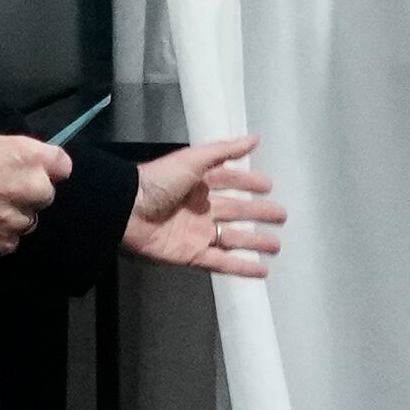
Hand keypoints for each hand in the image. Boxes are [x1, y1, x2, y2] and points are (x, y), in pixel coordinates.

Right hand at [0, 134, 67, 257]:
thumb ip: (14, 158)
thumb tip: (24, 169)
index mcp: (28, 157)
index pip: (63, 165)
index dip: (48, 169)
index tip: (35, 172)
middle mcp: (31, 189)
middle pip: (45, 195)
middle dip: (26, 194)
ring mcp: (18, 220)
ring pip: (27, 221)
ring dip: (11, 217)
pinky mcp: (2, 244)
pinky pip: (10, 241)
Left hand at [122, 134, 286, 277]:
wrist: (127, 211)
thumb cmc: (159, 181)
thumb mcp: (193, 159)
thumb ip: (225, 151)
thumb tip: (255, 139)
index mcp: (199, 183)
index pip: (230, 181)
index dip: (249, 183)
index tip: (269, 187)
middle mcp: (200, 208)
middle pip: (236, 211)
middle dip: (258, 214)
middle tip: (282, 216)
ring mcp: (197, 233)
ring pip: (233, 238)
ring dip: (255, 242)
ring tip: (277, 246)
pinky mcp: (192, 255)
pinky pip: (221, 262)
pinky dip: (242, 267)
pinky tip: (262, 270)